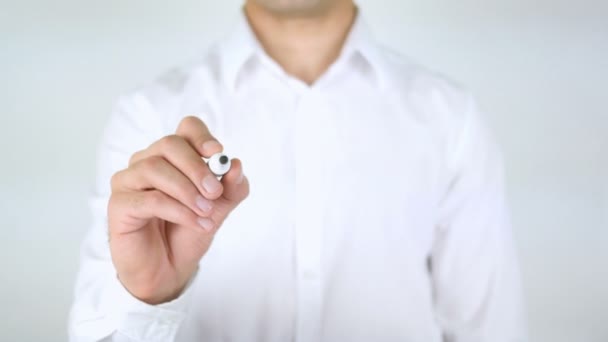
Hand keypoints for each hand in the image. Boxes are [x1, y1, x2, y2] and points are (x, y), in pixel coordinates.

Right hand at [107, 116, 248, 303]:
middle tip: (215, 191)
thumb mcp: (219, 208)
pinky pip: (149, 199)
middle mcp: (147, 161)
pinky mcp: (119, 205)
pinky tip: (196, 223)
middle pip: (169, 144)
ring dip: (187, 191)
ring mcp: (128, 181)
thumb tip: (236, 166)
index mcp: (173, 157)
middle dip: (196, 167)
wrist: (168, 269)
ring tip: (206, 213)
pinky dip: (178, 210)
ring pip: (154, 168)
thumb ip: (232, 187)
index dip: (201, 136)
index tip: (217, 152)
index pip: (185, 129)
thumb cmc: (188, 232)